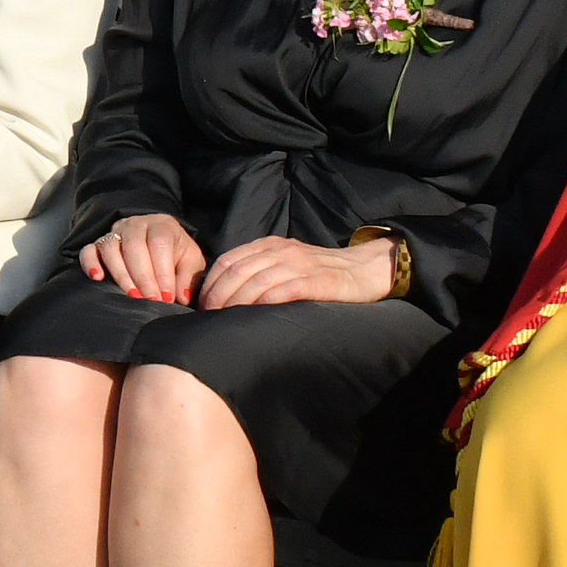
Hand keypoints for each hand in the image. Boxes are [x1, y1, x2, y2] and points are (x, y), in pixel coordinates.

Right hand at [81, 210, 210, 303]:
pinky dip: (90, 263)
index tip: (167, 296)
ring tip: (133, 295)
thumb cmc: (176, 255)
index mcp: (162, 225)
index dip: (162, 272)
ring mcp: (115, 232)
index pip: (159, 243)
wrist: (160, 244)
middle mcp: (136, 224)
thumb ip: (187, 278)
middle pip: (134, 246)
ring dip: (121, 275)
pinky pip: (89, 250)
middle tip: (151, 300)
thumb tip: (180, 297)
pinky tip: (97, 278)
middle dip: (143, 277)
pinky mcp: (98, 244)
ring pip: (111, 248)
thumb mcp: (190, 261)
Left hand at [200, 233, 403, 309]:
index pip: (228, 261)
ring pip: (257, 280)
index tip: (201, 306)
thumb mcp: (286, 263)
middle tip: (209, 318)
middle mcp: (282, 251)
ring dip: (237, 302)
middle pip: (237, 272)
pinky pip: (287, 288)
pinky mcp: (320, 280)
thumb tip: (223, 296)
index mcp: (269, 245)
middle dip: (217, 296)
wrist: (365, 268)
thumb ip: (259, 270)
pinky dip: (268, 301)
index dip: (210, 284)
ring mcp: (301, 264)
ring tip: (226, 321)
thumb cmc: (320, 272)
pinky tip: (257, 313)